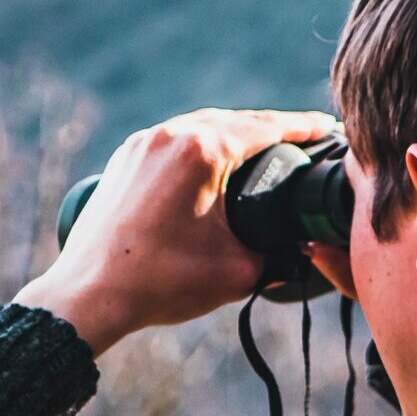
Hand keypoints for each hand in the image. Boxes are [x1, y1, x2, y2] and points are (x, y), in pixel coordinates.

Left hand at [15, 108, 340, 353]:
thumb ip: (280, 257)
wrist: (88, 295)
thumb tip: (303, 251)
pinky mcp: (124, 159)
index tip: (328, 128)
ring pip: (202, 127)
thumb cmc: (160, 283)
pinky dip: (201, 146)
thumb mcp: (237, 272)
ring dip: (234, 134)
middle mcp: (171, 135)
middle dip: (272, 129)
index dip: (303, 127)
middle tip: (304, 140)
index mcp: (203, 151)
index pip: (267, 127)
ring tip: (264, 150)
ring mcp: (143, 143)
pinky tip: (214, 163)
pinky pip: (173, 141)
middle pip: (235, 121)